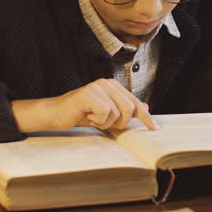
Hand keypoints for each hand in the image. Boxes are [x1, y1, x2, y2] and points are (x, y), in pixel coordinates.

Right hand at [11, 79, 158, 132]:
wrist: (56, 114)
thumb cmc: (80, 114)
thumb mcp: (106, 115)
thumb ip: (124, 109)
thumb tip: (144, 108)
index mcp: (113, 86)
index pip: (135, 102)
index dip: (146, 116)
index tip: (155, 128)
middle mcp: (106, 83)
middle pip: (130, 108)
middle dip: (120, 122)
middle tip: (104, 123)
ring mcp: (97, 87)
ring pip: (117, 112)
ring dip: (105, 123)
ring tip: (92, 118)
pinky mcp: (88, 94)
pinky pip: (105, 113)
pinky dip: (97, 121)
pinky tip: (87, 117)